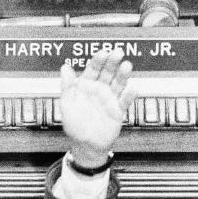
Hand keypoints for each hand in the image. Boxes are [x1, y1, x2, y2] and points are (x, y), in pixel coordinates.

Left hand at [58, 47, 134, 166]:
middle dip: (112, 62)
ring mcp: (109, 99)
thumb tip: (64, 67)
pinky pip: (125, 101)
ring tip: (127, 66)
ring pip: (118, 83)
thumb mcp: (66, 104)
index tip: (103, 53)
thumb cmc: (74, 125)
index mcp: (85, 86)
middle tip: (118, 53)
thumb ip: (67, 86)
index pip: (93, 69)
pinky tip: (133, 88)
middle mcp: (99, 90)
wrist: (85, 145)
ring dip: (123, 75)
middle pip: (108, 72)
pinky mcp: (118, 111)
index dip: (98, 60)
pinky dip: (130, 95)